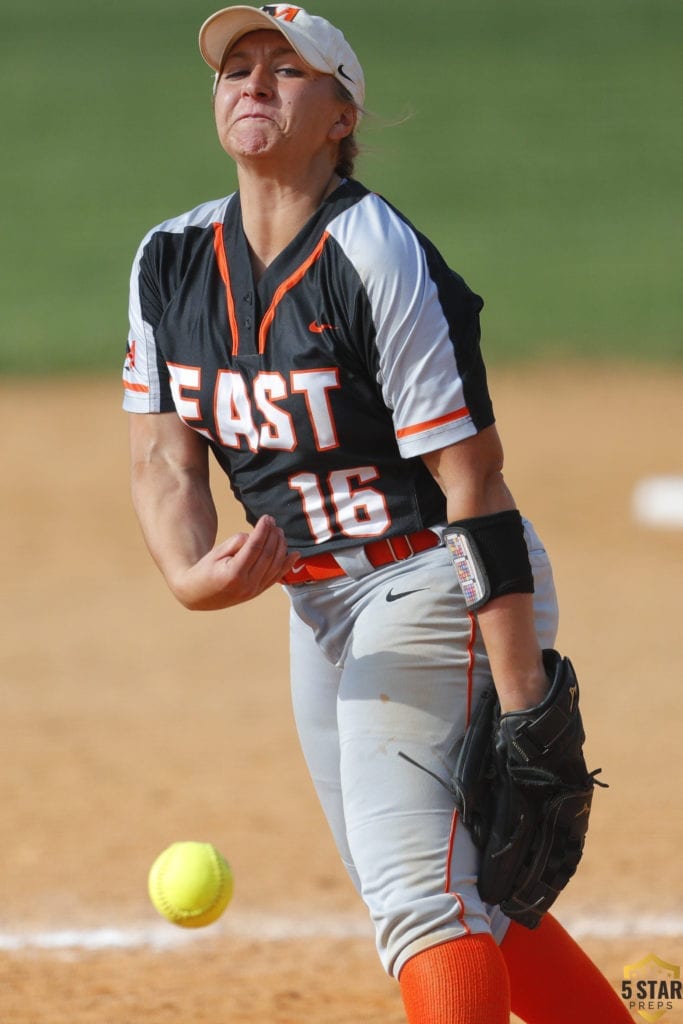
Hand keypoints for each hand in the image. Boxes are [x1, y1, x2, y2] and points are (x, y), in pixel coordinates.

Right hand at [173, 516, 299, 610]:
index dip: (263, 530)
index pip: (255, 547)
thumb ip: (236, 543)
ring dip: (281, 546)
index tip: (267, 518)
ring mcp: (254, 591)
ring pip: (275, 565)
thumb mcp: (216, 553)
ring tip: (279, 531)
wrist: (198, 595)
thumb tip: (255, 536)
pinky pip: (276, 577)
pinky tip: (295, 553)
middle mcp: (247, 585)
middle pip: (268, 555)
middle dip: (273, 535)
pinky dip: (287, 565)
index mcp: (234, 574)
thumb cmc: (205, 570)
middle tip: (273, 521)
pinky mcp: (257, 592)